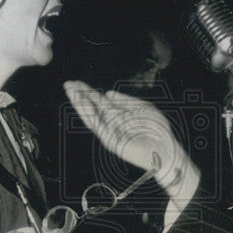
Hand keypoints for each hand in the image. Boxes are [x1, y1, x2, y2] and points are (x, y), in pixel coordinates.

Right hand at [63, 80, 196, 200]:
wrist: (164, 149)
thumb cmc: (156, 130)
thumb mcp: (142, 108)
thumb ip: (125, 101)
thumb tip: (108, 93)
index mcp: (117, 114)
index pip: (98, 101)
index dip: (87, 92)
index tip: (76, 83)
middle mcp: (111, 123)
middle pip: (91, 107)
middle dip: (79, 96)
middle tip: (67, 84)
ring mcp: (110, 132)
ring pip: (90, 116)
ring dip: (80, 104)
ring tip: (71, 92)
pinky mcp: (111, 141)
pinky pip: (97, 126)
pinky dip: (89, 115)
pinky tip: (83, 104)